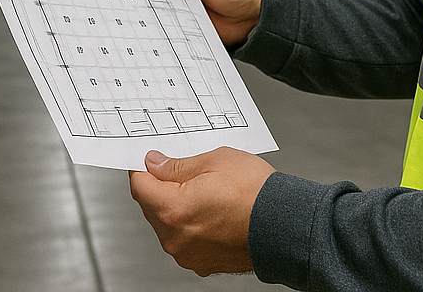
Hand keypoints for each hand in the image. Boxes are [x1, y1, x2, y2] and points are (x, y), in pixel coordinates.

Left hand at [129, 147, 274, 275]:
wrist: (284, 226)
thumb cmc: (255, 193)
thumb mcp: (215, 160)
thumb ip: (178, 164)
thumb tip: (154, 164)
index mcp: (173, 209)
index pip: (139, 186)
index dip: (143, 168)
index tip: (150, 160)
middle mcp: (174, 238)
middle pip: (151, 206)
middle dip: (162, 187)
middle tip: (187, 171)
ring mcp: (187, 254)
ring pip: (166, 224)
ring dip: (176, 207)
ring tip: (207, 191)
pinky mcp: (200, 263)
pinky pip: (184, 239)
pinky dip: (190, 225)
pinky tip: (212, 211)